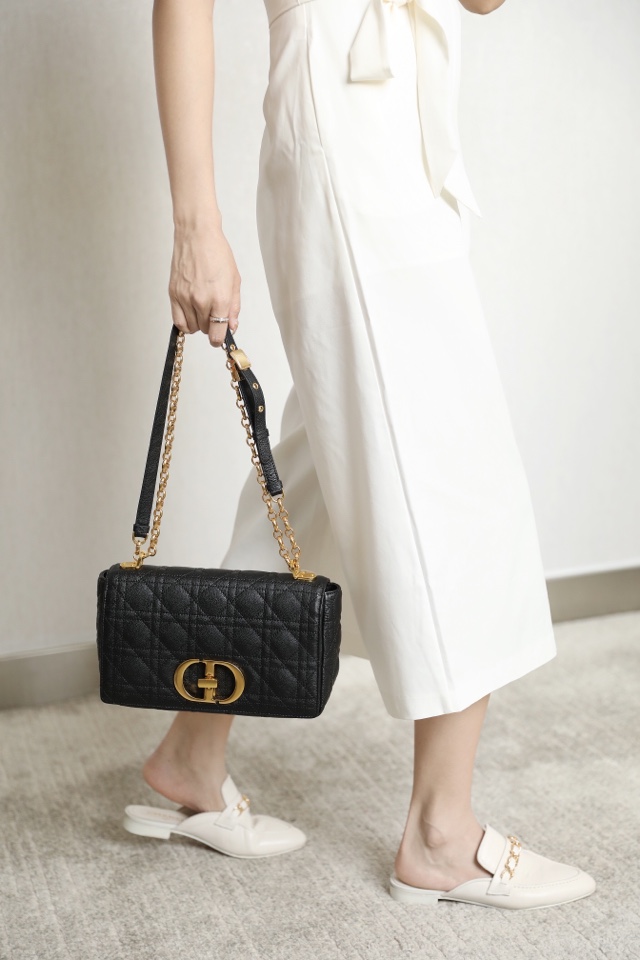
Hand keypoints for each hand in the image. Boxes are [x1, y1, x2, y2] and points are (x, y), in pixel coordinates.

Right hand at [168, 221, 240, 347]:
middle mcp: (201, 301)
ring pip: (191, 328)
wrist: (196, 235)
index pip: (217, 334)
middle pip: (205, 331)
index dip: (220, 340)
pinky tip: (191, 314)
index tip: (221, 338)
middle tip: (214, 314)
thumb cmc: (217, 253)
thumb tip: (232, 326)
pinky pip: (177, 320)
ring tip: (203, 311)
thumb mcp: (234, 281)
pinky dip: (185, 322)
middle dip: (211, 327)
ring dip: (198, 325)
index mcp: (219, 299)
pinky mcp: (173, 294)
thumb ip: (234, 307)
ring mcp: (185, 298)